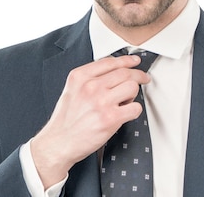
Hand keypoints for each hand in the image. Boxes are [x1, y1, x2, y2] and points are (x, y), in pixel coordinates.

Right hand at [30, 54, 149, 187]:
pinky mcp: (111, 118)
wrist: (59, 141)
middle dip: (139, 75)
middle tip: (144, 79)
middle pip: (125, 73)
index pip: (110, 62)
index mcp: (80, 77)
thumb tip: (114, 72)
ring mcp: (101, 101)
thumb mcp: (71, 89)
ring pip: (132, 87)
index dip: (127, 61)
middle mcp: (90, 86)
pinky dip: (134, 110)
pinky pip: (135, 108)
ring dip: (133, 95)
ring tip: (125, 101)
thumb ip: (89, 78)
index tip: (134, 62)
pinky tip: (126, 113)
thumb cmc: (66, 119)